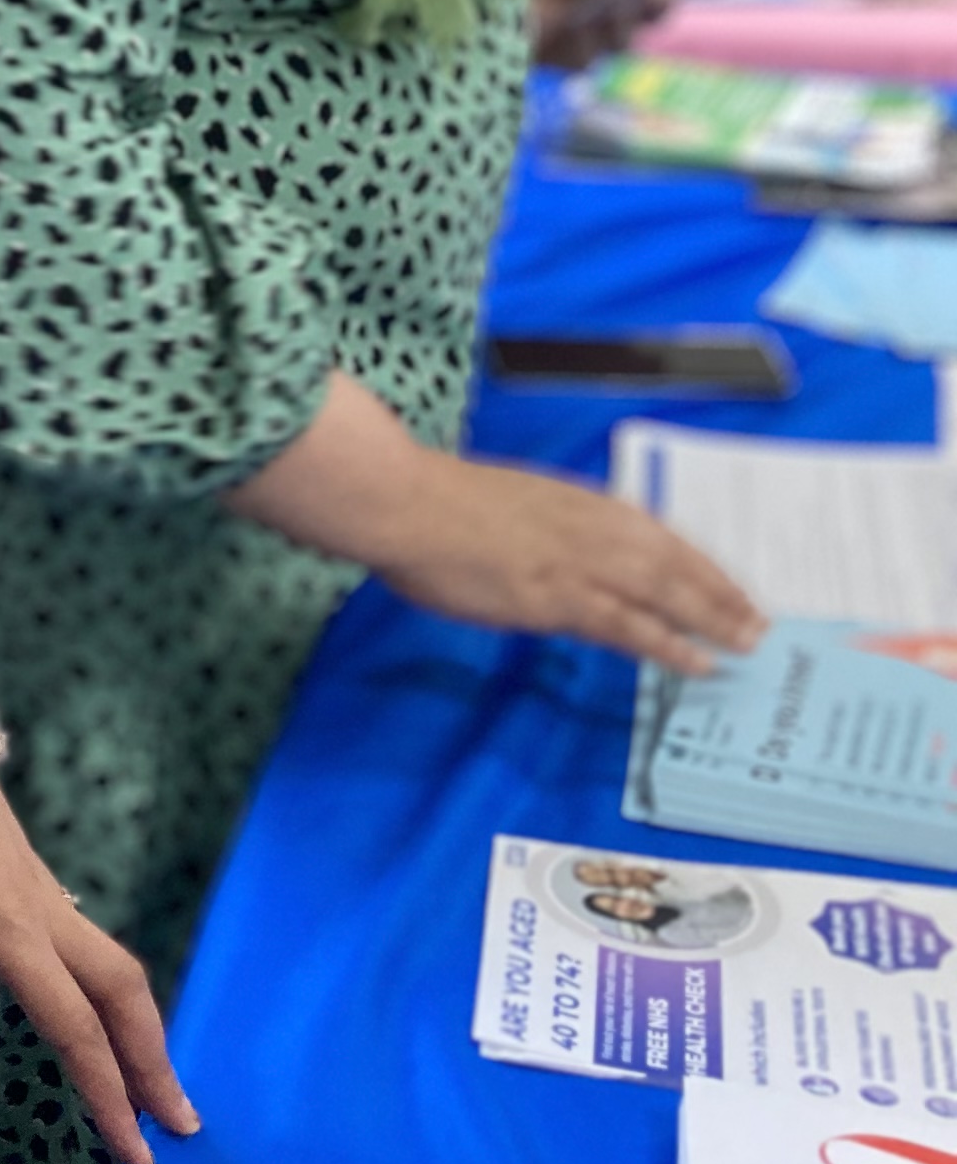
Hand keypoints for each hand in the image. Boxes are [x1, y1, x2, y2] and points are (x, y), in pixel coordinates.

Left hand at [0, 774, 196, 1163]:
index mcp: (11, 925)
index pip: (74, 1026)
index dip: (107, 1094)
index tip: (136, 1153)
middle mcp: (41, 912)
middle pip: (122, 995)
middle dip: (153, 1062)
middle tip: (179, 1127)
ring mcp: (40, 891)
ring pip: (112, 967)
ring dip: (139, 1028)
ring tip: (153, 1083)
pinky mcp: (27, 878)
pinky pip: (88, 947)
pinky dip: (110, 995)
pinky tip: (95, 1014)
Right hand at [372, 447, 763, 675]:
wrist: (404, 502)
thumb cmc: (437, 503)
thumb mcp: (508, 503)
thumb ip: (545, 525)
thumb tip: (561, 550)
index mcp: (576, 501)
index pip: (656, 532)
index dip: (697, 561)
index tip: (729, 582)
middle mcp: (589, 526)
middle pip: (673, 561)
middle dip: (720, 592)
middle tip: (759, 621)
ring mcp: (576, 561)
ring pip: (664, 591)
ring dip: (712, 618)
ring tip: (747, 643)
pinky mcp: (557, 596)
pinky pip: (628, 625)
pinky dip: (668, 644)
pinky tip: (697, 663)